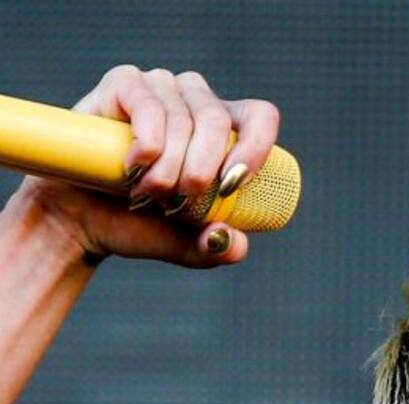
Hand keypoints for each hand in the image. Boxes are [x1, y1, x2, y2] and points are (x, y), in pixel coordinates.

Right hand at [13, 64, 280, 268]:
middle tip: (177, 205)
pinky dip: (148, 145)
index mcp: (226, 131)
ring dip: (168, 169)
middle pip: (217, 121)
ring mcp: (161, 87)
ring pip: (182, 120)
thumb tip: (235, 243)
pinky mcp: (124, 83)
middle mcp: (195, 100)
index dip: (255, 148)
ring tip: (148, 195)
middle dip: (200, 173)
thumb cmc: (142, 226)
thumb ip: (217, 248)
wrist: (83, 220)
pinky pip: (149, 106)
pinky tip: (134, 168)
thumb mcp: (189, 246)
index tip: (230, 186)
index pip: (259, 118)